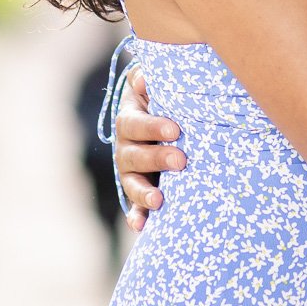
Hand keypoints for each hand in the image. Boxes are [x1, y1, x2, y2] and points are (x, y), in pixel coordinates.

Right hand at [113, 66, 185, 231]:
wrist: (163, 123)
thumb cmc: (165, 100)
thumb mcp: (157, 86)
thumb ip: (149, 79)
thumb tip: (143, 79)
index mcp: (130, 120)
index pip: (135, 124)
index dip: (152, 127)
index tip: (175, 130)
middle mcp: (126, 148)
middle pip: (133, 155)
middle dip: (156, 158)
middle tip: (180, 160)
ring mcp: (130, 173)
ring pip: (131, 184)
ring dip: (143, 194)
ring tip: (159, 200)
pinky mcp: (139, 193)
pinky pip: (134, 207)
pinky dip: (137, 217)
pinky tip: (141, 226)